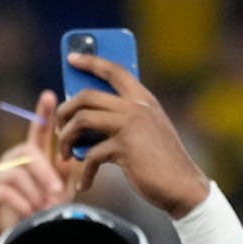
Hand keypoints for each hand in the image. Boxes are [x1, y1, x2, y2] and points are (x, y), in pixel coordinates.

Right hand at [0, 91, 81, 243]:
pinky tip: (30, 213)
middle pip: (29, 152)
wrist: (14, 240)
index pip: (38, 131)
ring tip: (44, 208)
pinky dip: (20, 202)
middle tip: (58, 191)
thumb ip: (67, 175)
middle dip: (46, 172)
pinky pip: (4, 190)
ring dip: (35, 191)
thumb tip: (75, 156)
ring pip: (17, 172)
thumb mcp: (59, 193)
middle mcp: (11, 160)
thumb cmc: (39, 214)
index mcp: (31, 157)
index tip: (50, 95)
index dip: (43, 113)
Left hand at [55, 54, 209, 217]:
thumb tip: (83, 115)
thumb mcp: (144, 132)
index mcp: (143, 99)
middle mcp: (137, 106)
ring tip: (66, 155)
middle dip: (64, 111)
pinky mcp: (125, 147)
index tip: (71, 57)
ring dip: (67, 139)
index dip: (91, 61)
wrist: (182, 186)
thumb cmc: (158, 161)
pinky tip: (83, 185)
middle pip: (86, 95)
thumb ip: (122, 119)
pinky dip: (84, 174)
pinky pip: (90, 155)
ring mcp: (131, 125)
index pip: (115, 70)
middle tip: (60, 129)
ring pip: (81, 119)